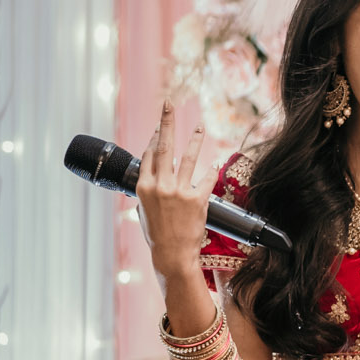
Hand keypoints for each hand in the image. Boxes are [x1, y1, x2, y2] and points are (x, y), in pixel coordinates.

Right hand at [135, 101, 213, 279]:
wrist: (172, 254)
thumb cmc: (157, 234)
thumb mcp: (144, 209)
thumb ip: (148, 189)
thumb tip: (152, 173)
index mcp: (143, 187)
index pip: (149, 154)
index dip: (155, 137)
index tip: (160, 125)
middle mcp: (159, 186)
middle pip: (164, 146)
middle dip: (166, 122)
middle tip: (169, 104)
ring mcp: (179, 191)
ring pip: (188, 157)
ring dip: (195, 139)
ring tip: (200, 127)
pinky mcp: (197, 199)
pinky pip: (206, 178)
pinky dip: (211, 170)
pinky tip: (216, 162)